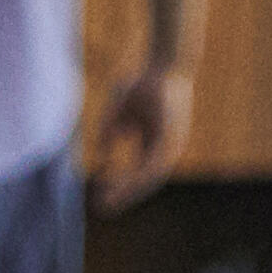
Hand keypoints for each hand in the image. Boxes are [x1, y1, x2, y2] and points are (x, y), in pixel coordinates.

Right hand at [87, 62, 192, 209]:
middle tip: (103, 209)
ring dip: (128, 190)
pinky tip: (121, 185)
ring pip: (150, 176)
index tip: (100, 196)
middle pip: (144, 179)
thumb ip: (110, 132)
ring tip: (108, 202)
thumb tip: (103, 154)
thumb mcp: (117, 111)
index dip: (119, 184)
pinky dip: (137, 176)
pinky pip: (154, 162)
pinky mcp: (171, 136)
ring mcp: (170, 141)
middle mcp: (163, 145)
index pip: (136, 170)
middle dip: (123, 194)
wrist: (162, 64)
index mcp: (152, 140)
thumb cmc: (140, 82)